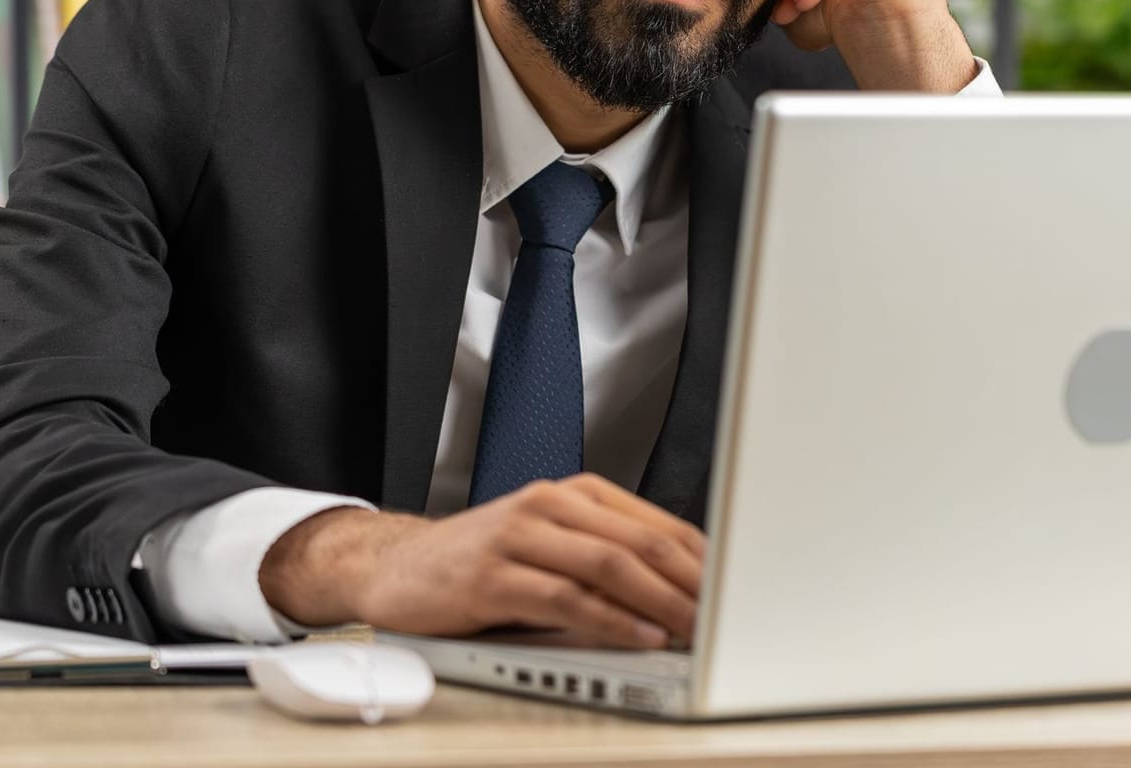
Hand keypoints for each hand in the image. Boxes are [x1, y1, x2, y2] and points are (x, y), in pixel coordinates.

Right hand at [257, 474, 703, 648]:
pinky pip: (565, 599)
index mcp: (574, 494)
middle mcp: (549, 505)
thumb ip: (606, 557)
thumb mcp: (550, 544)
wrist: (397, 566)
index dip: (702, 561)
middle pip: (639, 541)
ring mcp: (518, 538)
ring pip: (608, 565)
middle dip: (691, 584)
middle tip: (724, 616)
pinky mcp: (492, 578)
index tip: (734, 592)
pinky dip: (610, 621)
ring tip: (693, 630)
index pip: (656, 524)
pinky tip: (640, 636)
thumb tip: (683, 590)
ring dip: (660, 602)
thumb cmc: (481, 561)